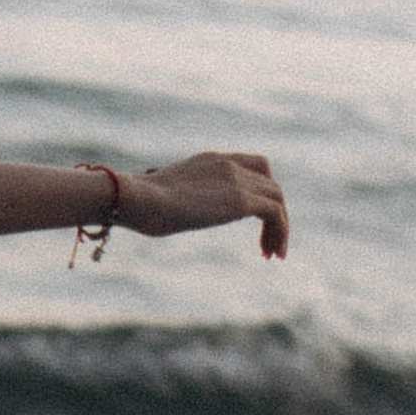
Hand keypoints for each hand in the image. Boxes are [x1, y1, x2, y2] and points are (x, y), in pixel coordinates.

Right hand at [125, 152, 288, 258]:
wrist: (137, 198)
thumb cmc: (135, 203)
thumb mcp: (158, 197)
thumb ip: (166, 199)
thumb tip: (149, 212)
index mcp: (209, 160)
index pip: (250, 165)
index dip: (259, 190)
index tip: (252, 219)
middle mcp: (228, 164)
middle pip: (269, 182)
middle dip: (272, 212)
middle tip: (265, 243)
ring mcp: (236, 180)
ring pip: (277, 199)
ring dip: (280, 227)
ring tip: (272, 254)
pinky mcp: (241, 200)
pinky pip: (276, 213)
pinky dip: (280, 232)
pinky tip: (270, 254)